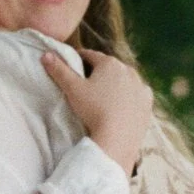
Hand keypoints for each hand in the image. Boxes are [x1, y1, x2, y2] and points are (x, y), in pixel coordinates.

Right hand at [41, 47, 151, 173]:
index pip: (90, 55)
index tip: (74, 64)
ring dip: (116, 83)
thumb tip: (45, 54)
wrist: (117, 139)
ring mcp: (141, 86)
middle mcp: (129, 70)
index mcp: (109, 63)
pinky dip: (130, 97)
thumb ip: (59, 70)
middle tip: (88, 83)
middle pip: (109, 67)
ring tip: (105, 96)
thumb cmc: (93, 110)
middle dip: (99, 72)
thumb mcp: (72, 89)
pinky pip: (137, 95)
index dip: (79, 59)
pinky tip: (122, 106)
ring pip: (125, 80)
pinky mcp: (148, 103)